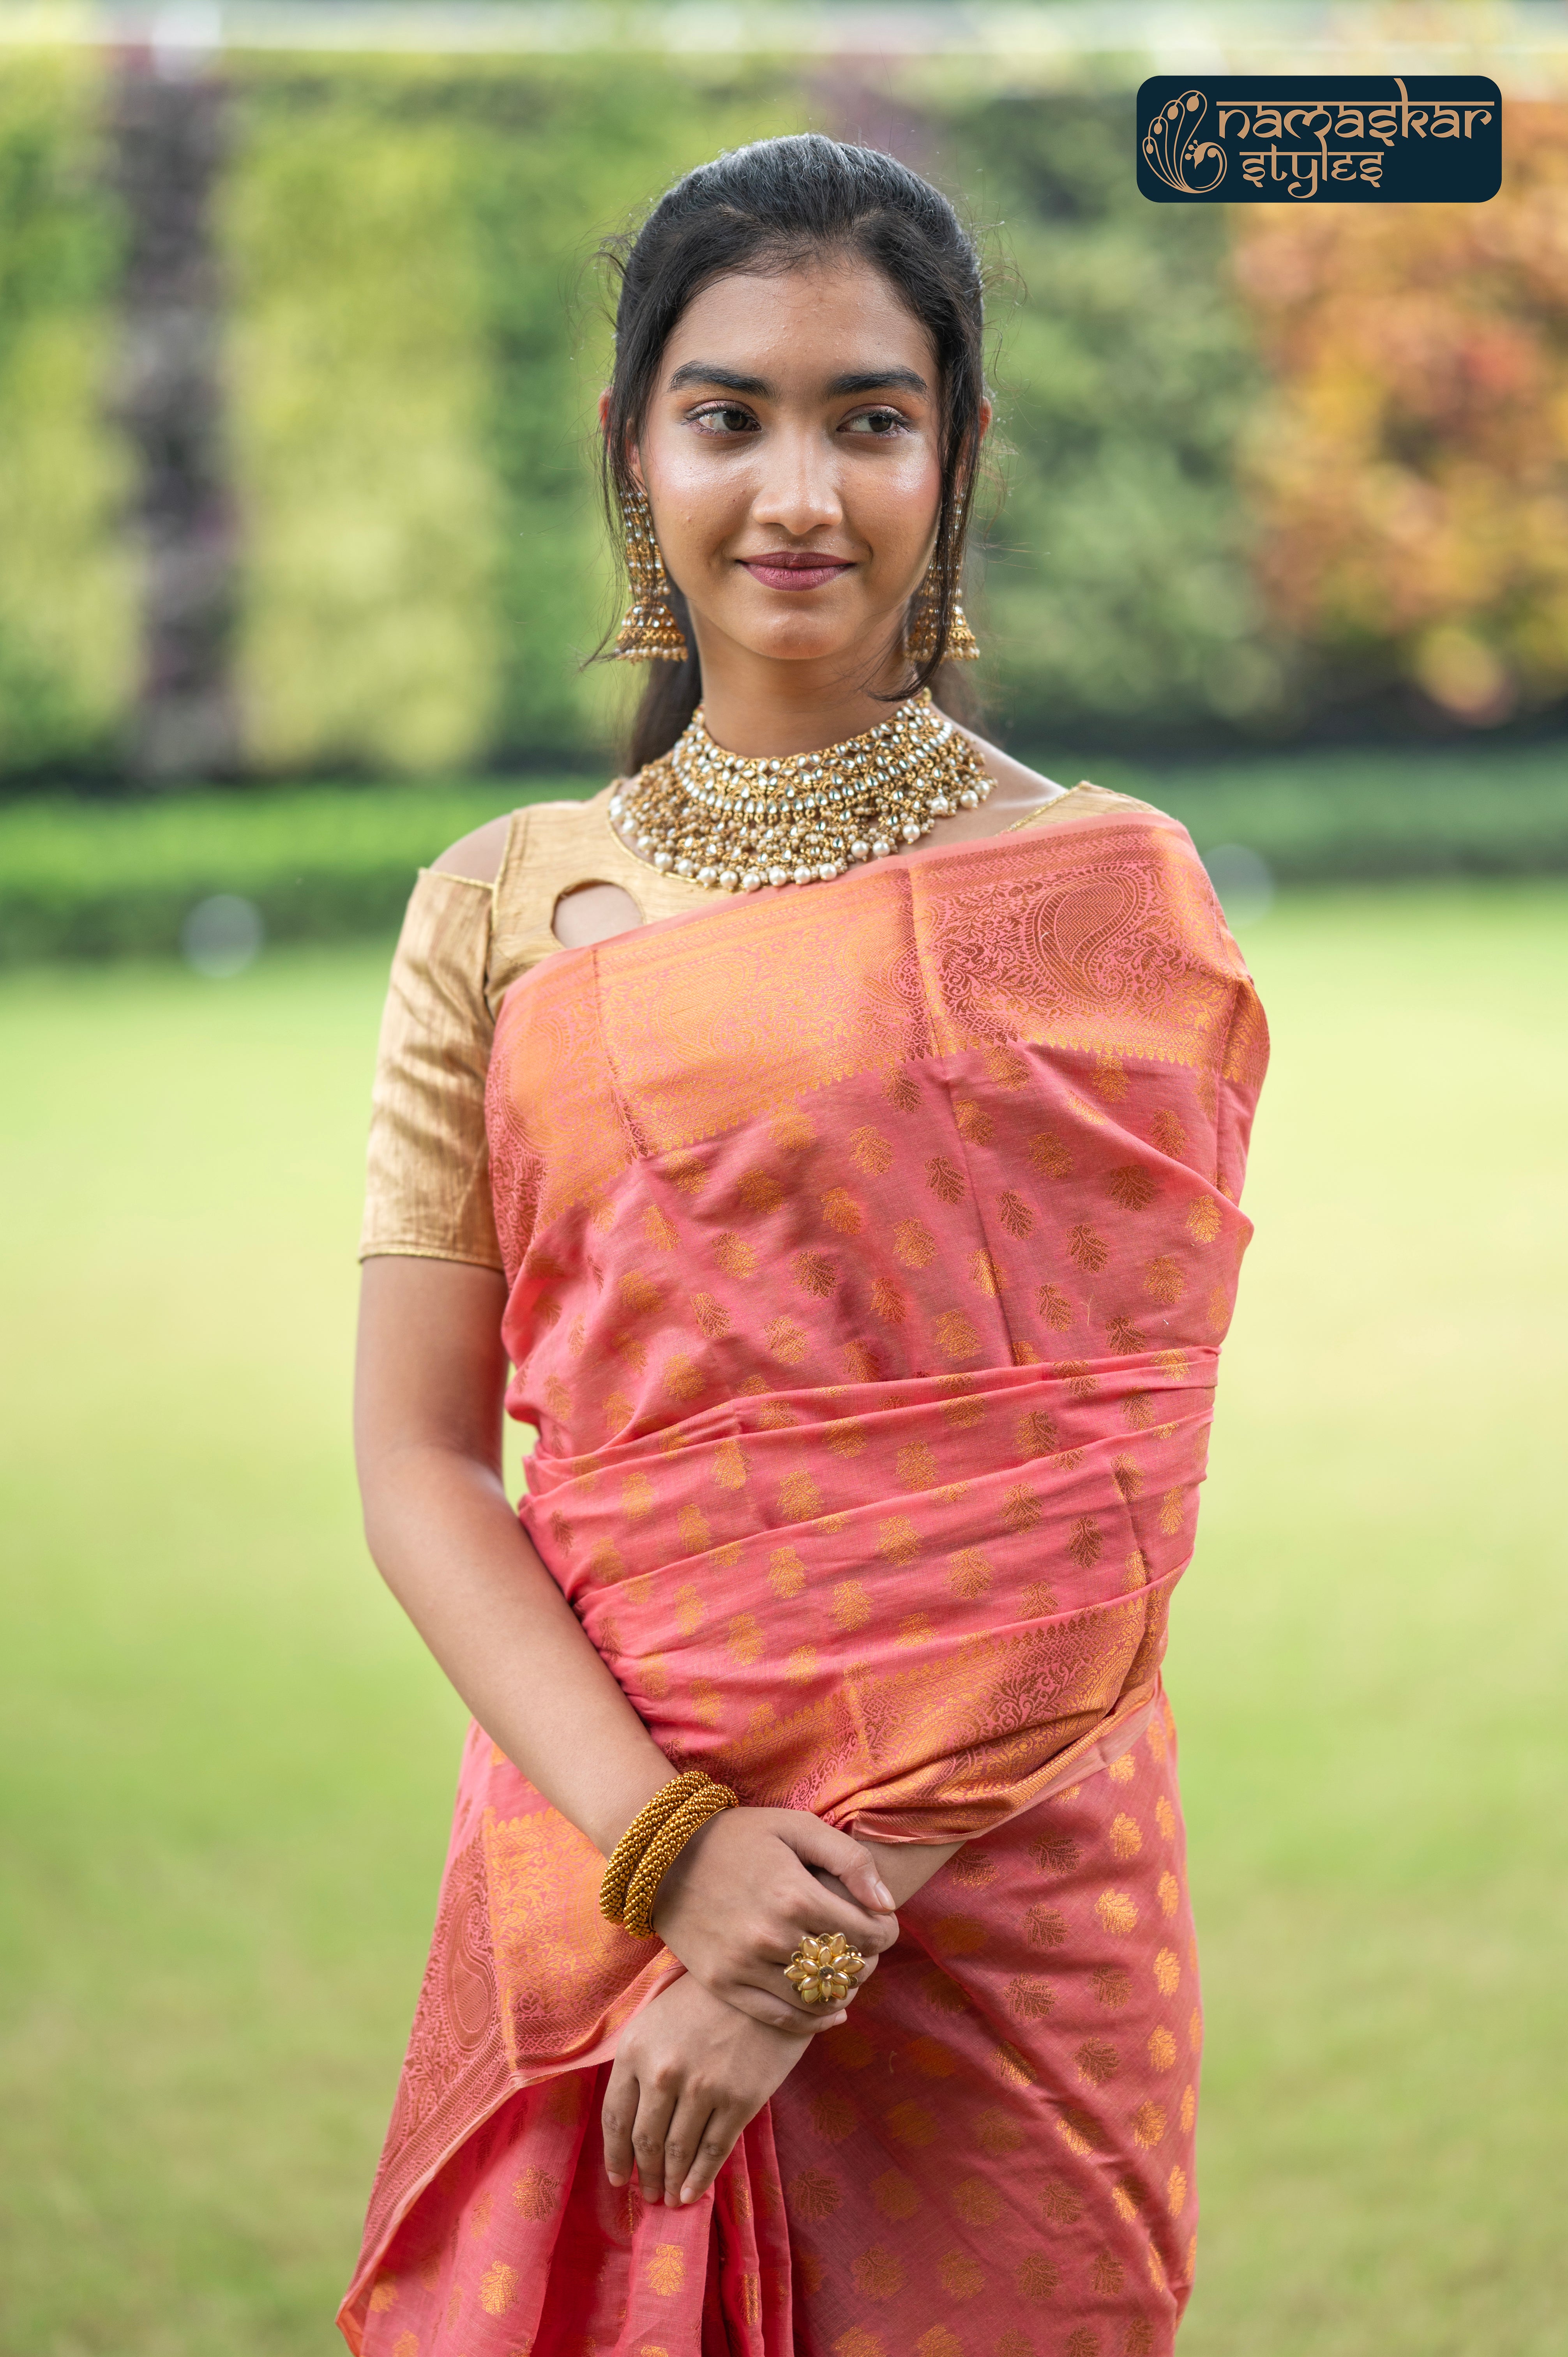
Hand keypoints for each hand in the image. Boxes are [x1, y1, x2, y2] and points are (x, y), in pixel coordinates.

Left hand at [603, 1972, 820, 2206]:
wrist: (763, 1982)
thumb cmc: (704, 1999)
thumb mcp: (656, 2019)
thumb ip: (638, 2064)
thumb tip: (630, 2122)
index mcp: (635, 2050)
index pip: (615, 2117)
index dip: (615, 2155)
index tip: (618, 2178)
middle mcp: (663, 2073)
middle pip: (645, 2141)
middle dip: (645, 2174)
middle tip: (648, 2194)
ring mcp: (702, 2088)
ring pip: (678, 2152)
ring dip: (671, 2182)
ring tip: (670, 2198)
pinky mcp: (739, 2100)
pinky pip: (713, 2151)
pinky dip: (700, 2179)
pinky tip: (692, 2194)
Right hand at [649, 1804, 898, 2031]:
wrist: (664, 1856)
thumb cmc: (739, 1836)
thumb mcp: (797, 1826)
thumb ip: (849, 1859)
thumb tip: (887, 1904)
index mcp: (794, 1894)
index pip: (865, 1933)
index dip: (885, 1932)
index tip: (883, 1925)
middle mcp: (771, 1936)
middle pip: (845, 1968)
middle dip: (866, 1961)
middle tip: (866, 1950)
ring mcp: (745, 1965)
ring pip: (816, 1999)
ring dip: (842, 1991)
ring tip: (846, 1974)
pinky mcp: (724, 1984)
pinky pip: (781, 2018)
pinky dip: (813, 2020)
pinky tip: (829, 2011)